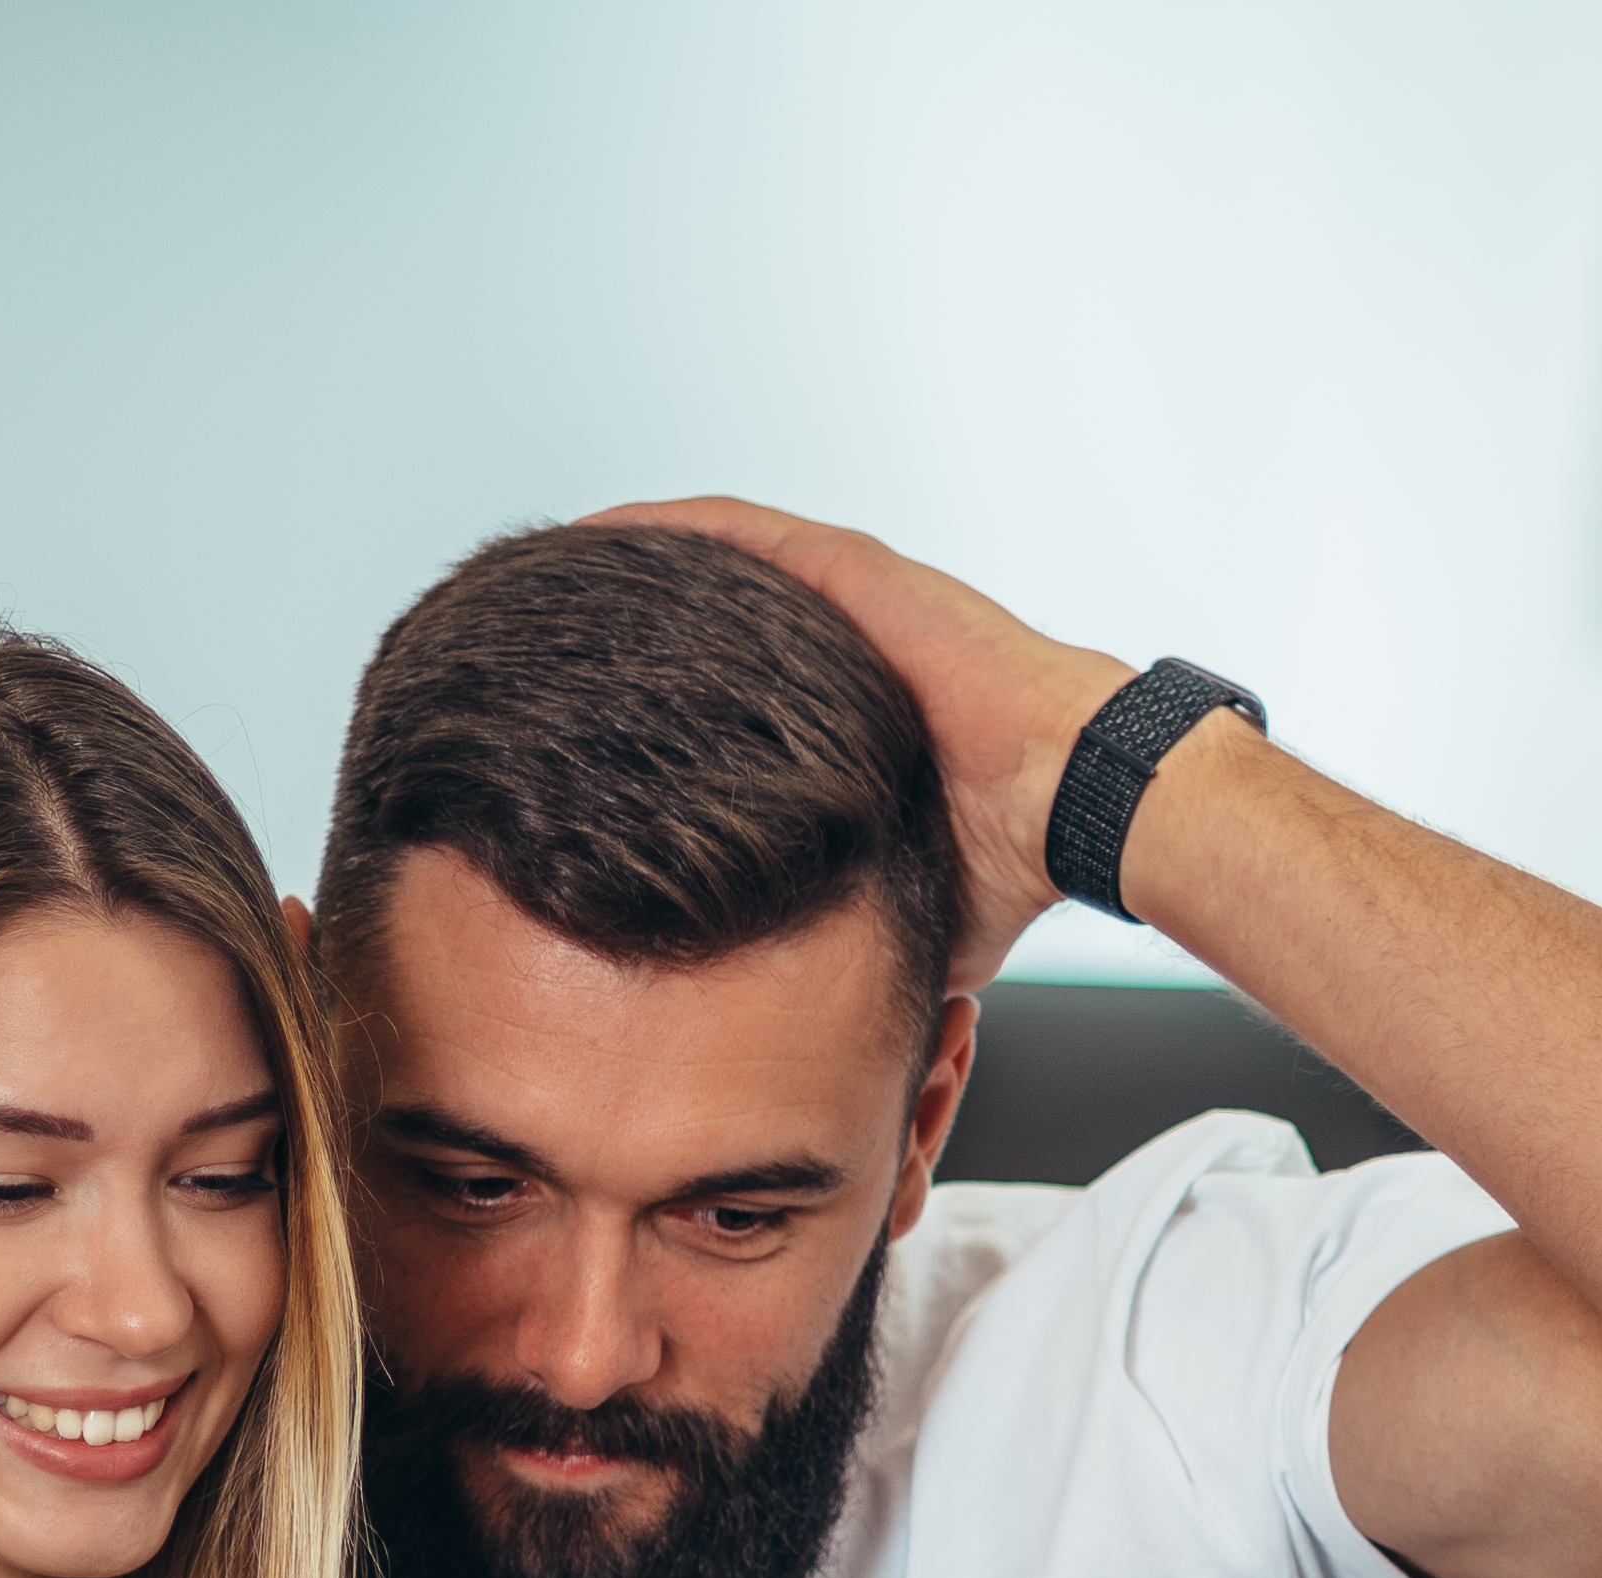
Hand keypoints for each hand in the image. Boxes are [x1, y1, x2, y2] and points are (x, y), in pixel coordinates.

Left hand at [584, 496, 1141, 992]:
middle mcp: (837, 649)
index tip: (569, 732)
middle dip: (614, 631)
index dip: (647, 709)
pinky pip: (730, 534)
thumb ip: (845, 942)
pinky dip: (655, 529)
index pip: (719, 698)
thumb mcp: (902, 914)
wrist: (1079, 804)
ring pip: (705, 566)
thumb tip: (803, 1024)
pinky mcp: (850, 572)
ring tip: (532, 583)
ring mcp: (844, 602)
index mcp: (844, 720)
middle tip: (522, 648)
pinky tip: (587, 536)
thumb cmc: (1016, 863)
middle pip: (697, 621)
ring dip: (622, 572)